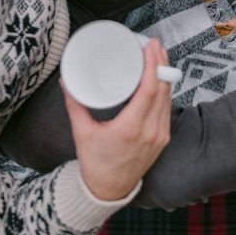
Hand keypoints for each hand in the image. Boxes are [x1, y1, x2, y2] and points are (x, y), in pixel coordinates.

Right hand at [62, 38, 171, 200]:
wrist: (108, 190)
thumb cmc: (95, 163)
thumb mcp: (82, 132)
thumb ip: (75, 105)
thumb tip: (67, 81)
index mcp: (132, 128)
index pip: (150, 89)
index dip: (153, 65)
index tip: (149, 47)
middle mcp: (151, 131)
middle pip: (163, 89)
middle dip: (161, 63)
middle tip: (153, 44)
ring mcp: (160, 135)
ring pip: (168, 97)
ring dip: (165, 74)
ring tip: (158, 55)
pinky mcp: (163, 137)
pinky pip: (167, 108)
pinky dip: (165, 90)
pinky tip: (161, 78)